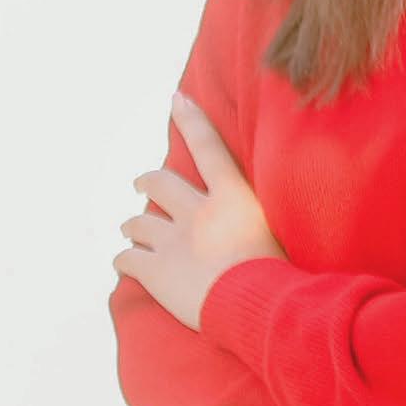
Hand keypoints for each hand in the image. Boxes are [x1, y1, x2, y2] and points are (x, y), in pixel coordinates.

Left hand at [115, 94, 277, 329]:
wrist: (259, 307)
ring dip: (134, 226)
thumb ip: (256, 216)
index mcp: (232, 198)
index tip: (176, 98)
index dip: (191, 120)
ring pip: (136, 222)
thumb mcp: (277, 231)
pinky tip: (127, 263)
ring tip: (135, 234)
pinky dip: (124, 259)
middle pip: (157, 182)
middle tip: (141, 186)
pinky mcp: (154, 270)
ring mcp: (172, 241)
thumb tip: (248, 214)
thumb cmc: (280, 273)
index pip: (209, 148)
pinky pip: (125, 257)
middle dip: (146, 182)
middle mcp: (198, 212)